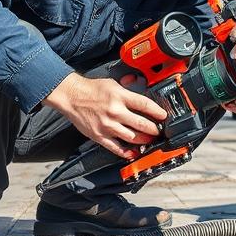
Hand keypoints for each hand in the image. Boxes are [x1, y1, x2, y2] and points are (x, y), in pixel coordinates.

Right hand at [44, 71, 167, 158]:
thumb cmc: (92, 89)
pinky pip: (116, 148)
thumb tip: (140, 84)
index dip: (158, 112)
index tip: (164, 116)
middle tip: (159, 131)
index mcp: (120, 97)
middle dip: (154, 129)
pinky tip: (134, 152)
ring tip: (149, 140)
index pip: (145, 105)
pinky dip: (127, 152)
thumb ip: (127, 88)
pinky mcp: (99, 136)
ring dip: (144, 140)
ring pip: (132, 137)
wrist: (71, 96)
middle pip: (142, 124)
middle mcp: (115, 112)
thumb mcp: (113, 83)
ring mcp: (108, 125)